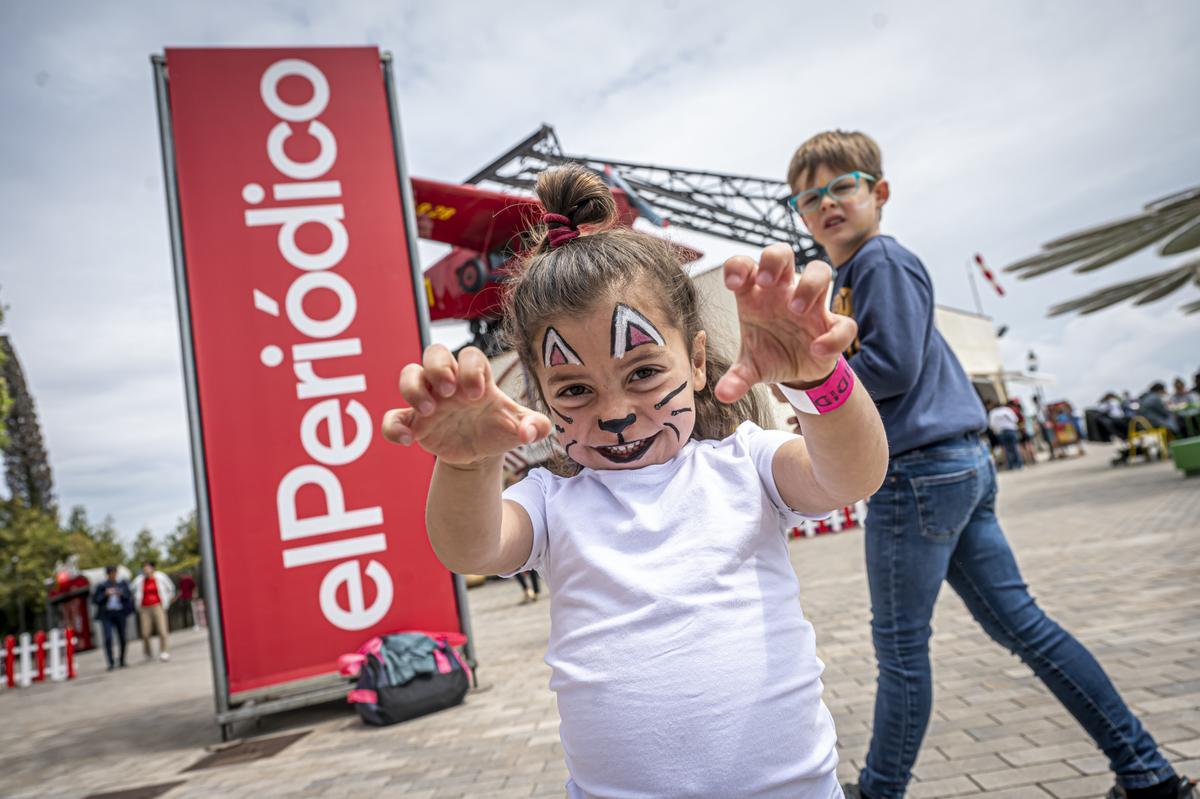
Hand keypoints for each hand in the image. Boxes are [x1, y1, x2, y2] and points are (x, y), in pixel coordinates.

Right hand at [382, 344, 551, 466]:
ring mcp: (429, 398)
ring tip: (430, 410)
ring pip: (409, 375)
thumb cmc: (501, 428)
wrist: (482, 451)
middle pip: (435, 352)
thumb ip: (535, 426)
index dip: (472, 369)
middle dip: (438, 367)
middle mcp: (450, 381)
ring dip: (414, 389)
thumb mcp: (522, 427)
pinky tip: (407, 440)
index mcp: (478, 377)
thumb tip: (531, 433)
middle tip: (449, 392)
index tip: (478, 395)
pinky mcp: (414, 421)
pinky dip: (393, 426)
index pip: (472, 355)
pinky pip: (393, 417)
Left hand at [715, 244, 857, 402]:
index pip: (745, 265)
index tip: (733, 284)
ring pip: (820, 271)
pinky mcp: (832, 324)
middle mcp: (783, 292)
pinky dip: (833, 336)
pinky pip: (843, 322)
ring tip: (796, 310)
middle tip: (766, 282)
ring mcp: (811, 304)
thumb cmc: (769, 354)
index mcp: (756, 295)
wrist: (796, 373)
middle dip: (774, 260)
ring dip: (808, 286)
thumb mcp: (749, 368)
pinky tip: (816, 350)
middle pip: (782, 253)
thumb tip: (723, 395)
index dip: (738, 266)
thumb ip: (736, 378)